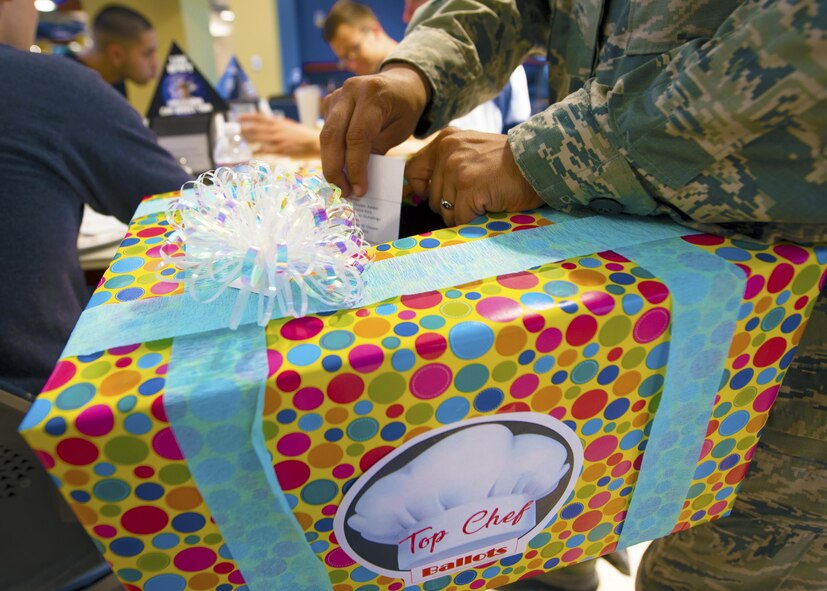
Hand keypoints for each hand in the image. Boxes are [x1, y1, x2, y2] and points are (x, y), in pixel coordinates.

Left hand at [238, 112, 319, 155]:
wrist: (314, 142)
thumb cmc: (302, 134)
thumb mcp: (289, 125)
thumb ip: (278, 124)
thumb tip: (267, 123)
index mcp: (278, 122)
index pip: (259, 117)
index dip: (247, 117)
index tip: (238, 117)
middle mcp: (276, 129)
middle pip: (255, 127)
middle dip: (244, 129)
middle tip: (235, 131)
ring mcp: (278, 139)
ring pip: (258, 138)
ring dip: (248, 139)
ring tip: (241, 140)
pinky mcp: (281, 149)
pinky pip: (265, 150)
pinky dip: (257, 151)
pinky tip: (252, 153)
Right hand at [320, 65, 430, 196]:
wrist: (401, 83)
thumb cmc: (405, 109)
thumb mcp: (400, 130)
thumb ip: (378, 149)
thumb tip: (357, 177)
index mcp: (373, 95)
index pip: (357, 137)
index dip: (355, 167)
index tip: (359, 190)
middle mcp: (350, 91)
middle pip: (332, 135)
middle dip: (335, 169)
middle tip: (344, 192)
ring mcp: (337, 94)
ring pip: (325, 135)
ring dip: (331, 163)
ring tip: (341, 185)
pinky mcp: (330, 102)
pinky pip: (326, 131)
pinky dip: (331, 152)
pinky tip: (340, 168)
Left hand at [405, 128, 543, 225]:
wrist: (538, 162)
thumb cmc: (509, 163)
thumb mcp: (471, 150)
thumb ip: (448, 163)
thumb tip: (422, 191)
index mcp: (445, 140)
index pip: (413, 171)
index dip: (423, 190)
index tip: (438, 195)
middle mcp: (447, 151)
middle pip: (431, 198)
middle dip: (450, 205)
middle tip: (475, 198)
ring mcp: (457, 169)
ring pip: (445, 211)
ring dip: (463, 214)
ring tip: (484, 200)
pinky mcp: (469, 187)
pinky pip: (460, 217)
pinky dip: (473, 219)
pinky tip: (488, 207)